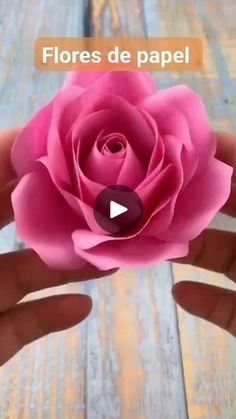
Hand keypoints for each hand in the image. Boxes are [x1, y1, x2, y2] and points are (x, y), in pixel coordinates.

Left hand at [0, 128, 114, 365]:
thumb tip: (16, 135)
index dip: (24, 153)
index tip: (65, 141)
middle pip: (16, 218)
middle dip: (59, 204)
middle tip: (101, 190)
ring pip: (30, 272)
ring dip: (71, 264)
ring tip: (111, 251)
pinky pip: (24, 325)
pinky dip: (53, 317)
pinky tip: (82, 307)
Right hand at [172, 132, 235, 335]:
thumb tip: (220, 156)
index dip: (222, 155)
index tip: (184, 144)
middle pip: (231, 211)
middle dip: (192, 201)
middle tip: (152, 188)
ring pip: (222, 258)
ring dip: (188, 250)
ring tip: (154, 240)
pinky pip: (226, 307)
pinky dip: (203, 301)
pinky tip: (180, 293)